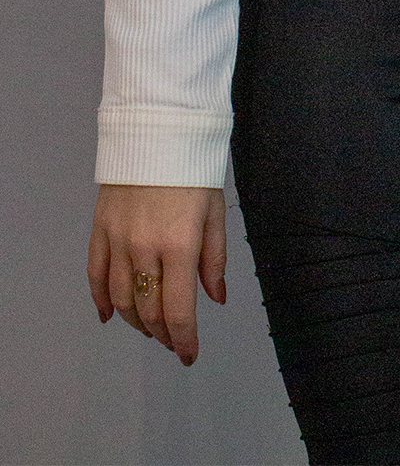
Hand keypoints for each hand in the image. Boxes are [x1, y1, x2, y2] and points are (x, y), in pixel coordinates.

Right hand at [87, 185, 225, 365]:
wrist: (158, 132)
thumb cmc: (194, 169)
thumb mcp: (215, 212)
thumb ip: (215, 259)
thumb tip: (216, 297)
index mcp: (180, 245)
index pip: (179, 310)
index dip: (184, 339)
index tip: (189, 353)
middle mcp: (145, 248)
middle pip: (149, 310)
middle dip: (163, 333)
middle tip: (174, 340)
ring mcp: (118, 240)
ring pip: (122, 299)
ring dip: (135, 321)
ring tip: (150, 328)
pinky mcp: (100, 230)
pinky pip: (95, 275)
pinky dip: (101, 300)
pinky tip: (109, 315)